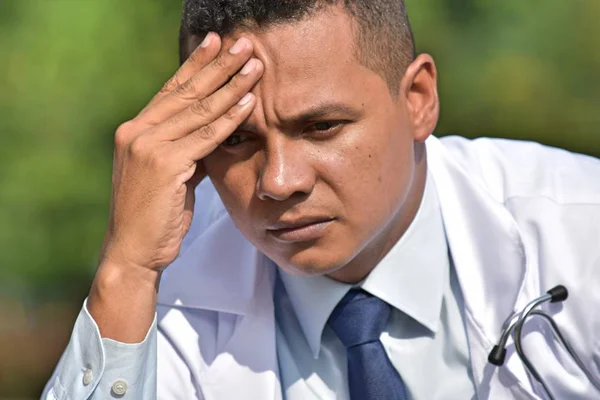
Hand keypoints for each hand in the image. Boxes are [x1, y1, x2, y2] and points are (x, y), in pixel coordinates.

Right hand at [100, 34, 262, 274]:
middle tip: (243, 43)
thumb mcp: (170, 175)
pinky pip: (206, 137)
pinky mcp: (163, 163)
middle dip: (219, 65)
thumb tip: (214, 133)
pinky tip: (249, 102)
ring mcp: (147, 145)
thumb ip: (187, 150)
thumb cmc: (154, 216)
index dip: (196, 64)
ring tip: (254, 65)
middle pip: (186, 91)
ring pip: (198, 110)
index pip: (171, 89)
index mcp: (135, 131)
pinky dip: (230, 119)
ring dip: (231, 85)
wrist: (134, 251)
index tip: (216, 43)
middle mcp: (137, 131)